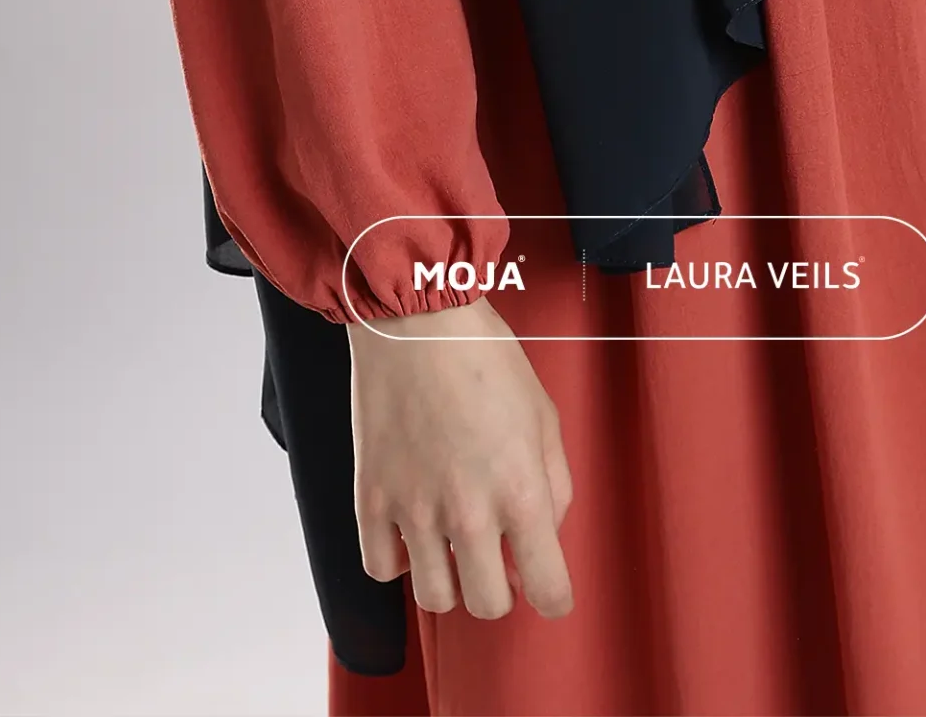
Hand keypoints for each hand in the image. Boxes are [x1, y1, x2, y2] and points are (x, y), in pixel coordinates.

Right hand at [347, 296, 574, 624]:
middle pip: (487, 606)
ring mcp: (415, 510)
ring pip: (435, 598)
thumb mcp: (544, 416)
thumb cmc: (487, 358)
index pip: (548, 590)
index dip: (554, 595)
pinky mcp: (371, 499)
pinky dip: (398, 559)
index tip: (548, 588)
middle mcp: (469, 513)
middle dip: (499, 587)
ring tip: (451, 540)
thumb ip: (554, 487)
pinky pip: (382, 569)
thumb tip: (543, 537)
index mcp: (521, 491)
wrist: (418, 319)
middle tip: (496, 555)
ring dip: (449, 577)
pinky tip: (411, 528)